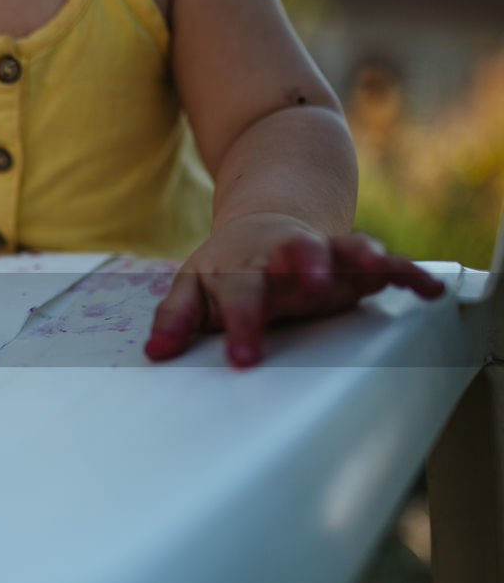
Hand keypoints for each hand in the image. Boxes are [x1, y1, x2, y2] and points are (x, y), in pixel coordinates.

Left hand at [144, 213, 446, 367]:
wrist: (262, 225)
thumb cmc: (226, 270)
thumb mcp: (193, 290)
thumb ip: (175, 319)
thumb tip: (155, 352)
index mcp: (240, 267)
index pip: (239, 293)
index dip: (243, 323)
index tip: (245, 357)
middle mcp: (282, 256)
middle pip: (293, 254)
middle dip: (304, 266)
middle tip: (314, 285)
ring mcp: (322, 254)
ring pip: (341, 247)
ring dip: (358, 256)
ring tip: (377, 270)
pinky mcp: (354, 260)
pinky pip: (385, 261)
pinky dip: (407, 272)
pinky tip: (428, 290)